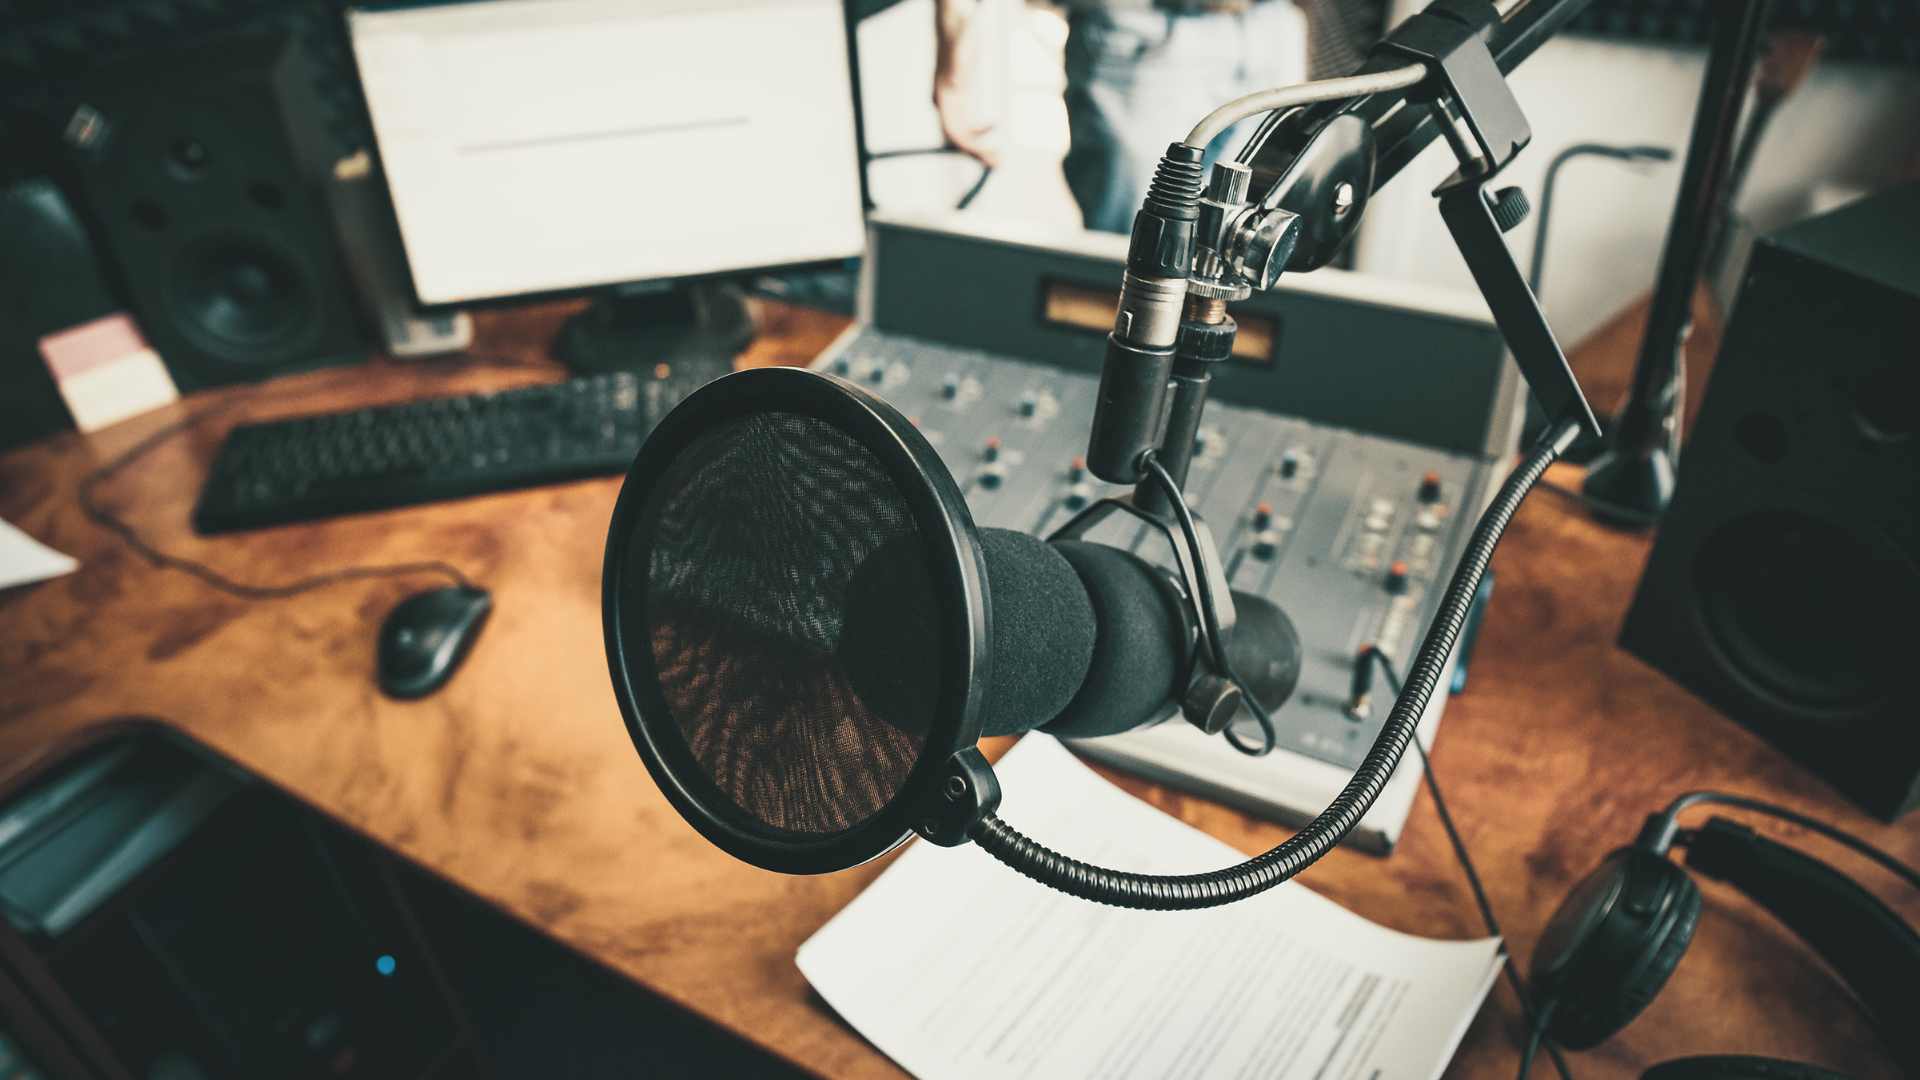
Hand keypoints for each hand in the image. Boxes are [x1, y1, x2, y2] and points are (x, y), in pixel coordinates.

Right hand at [933, 1, 998, 166]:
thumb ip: (957, 64)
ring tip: (998, 157)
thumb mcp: (962, 44)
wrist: (954, 16)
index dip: (973, 148)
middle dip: (978, 152)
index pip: (955, 131)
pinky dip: (978, 131)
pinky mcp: (959, 93)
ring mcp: (950, 97)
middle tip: (1000, 164)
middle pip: (958, 136)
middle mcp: (944, 99)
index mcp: (945, 93)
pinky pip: (965, 119)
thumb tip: (955, 85)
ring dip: (978, 146)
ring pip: (961, 131)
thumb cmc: (961, 28)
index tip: (992, 157)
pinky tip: (994, 128)